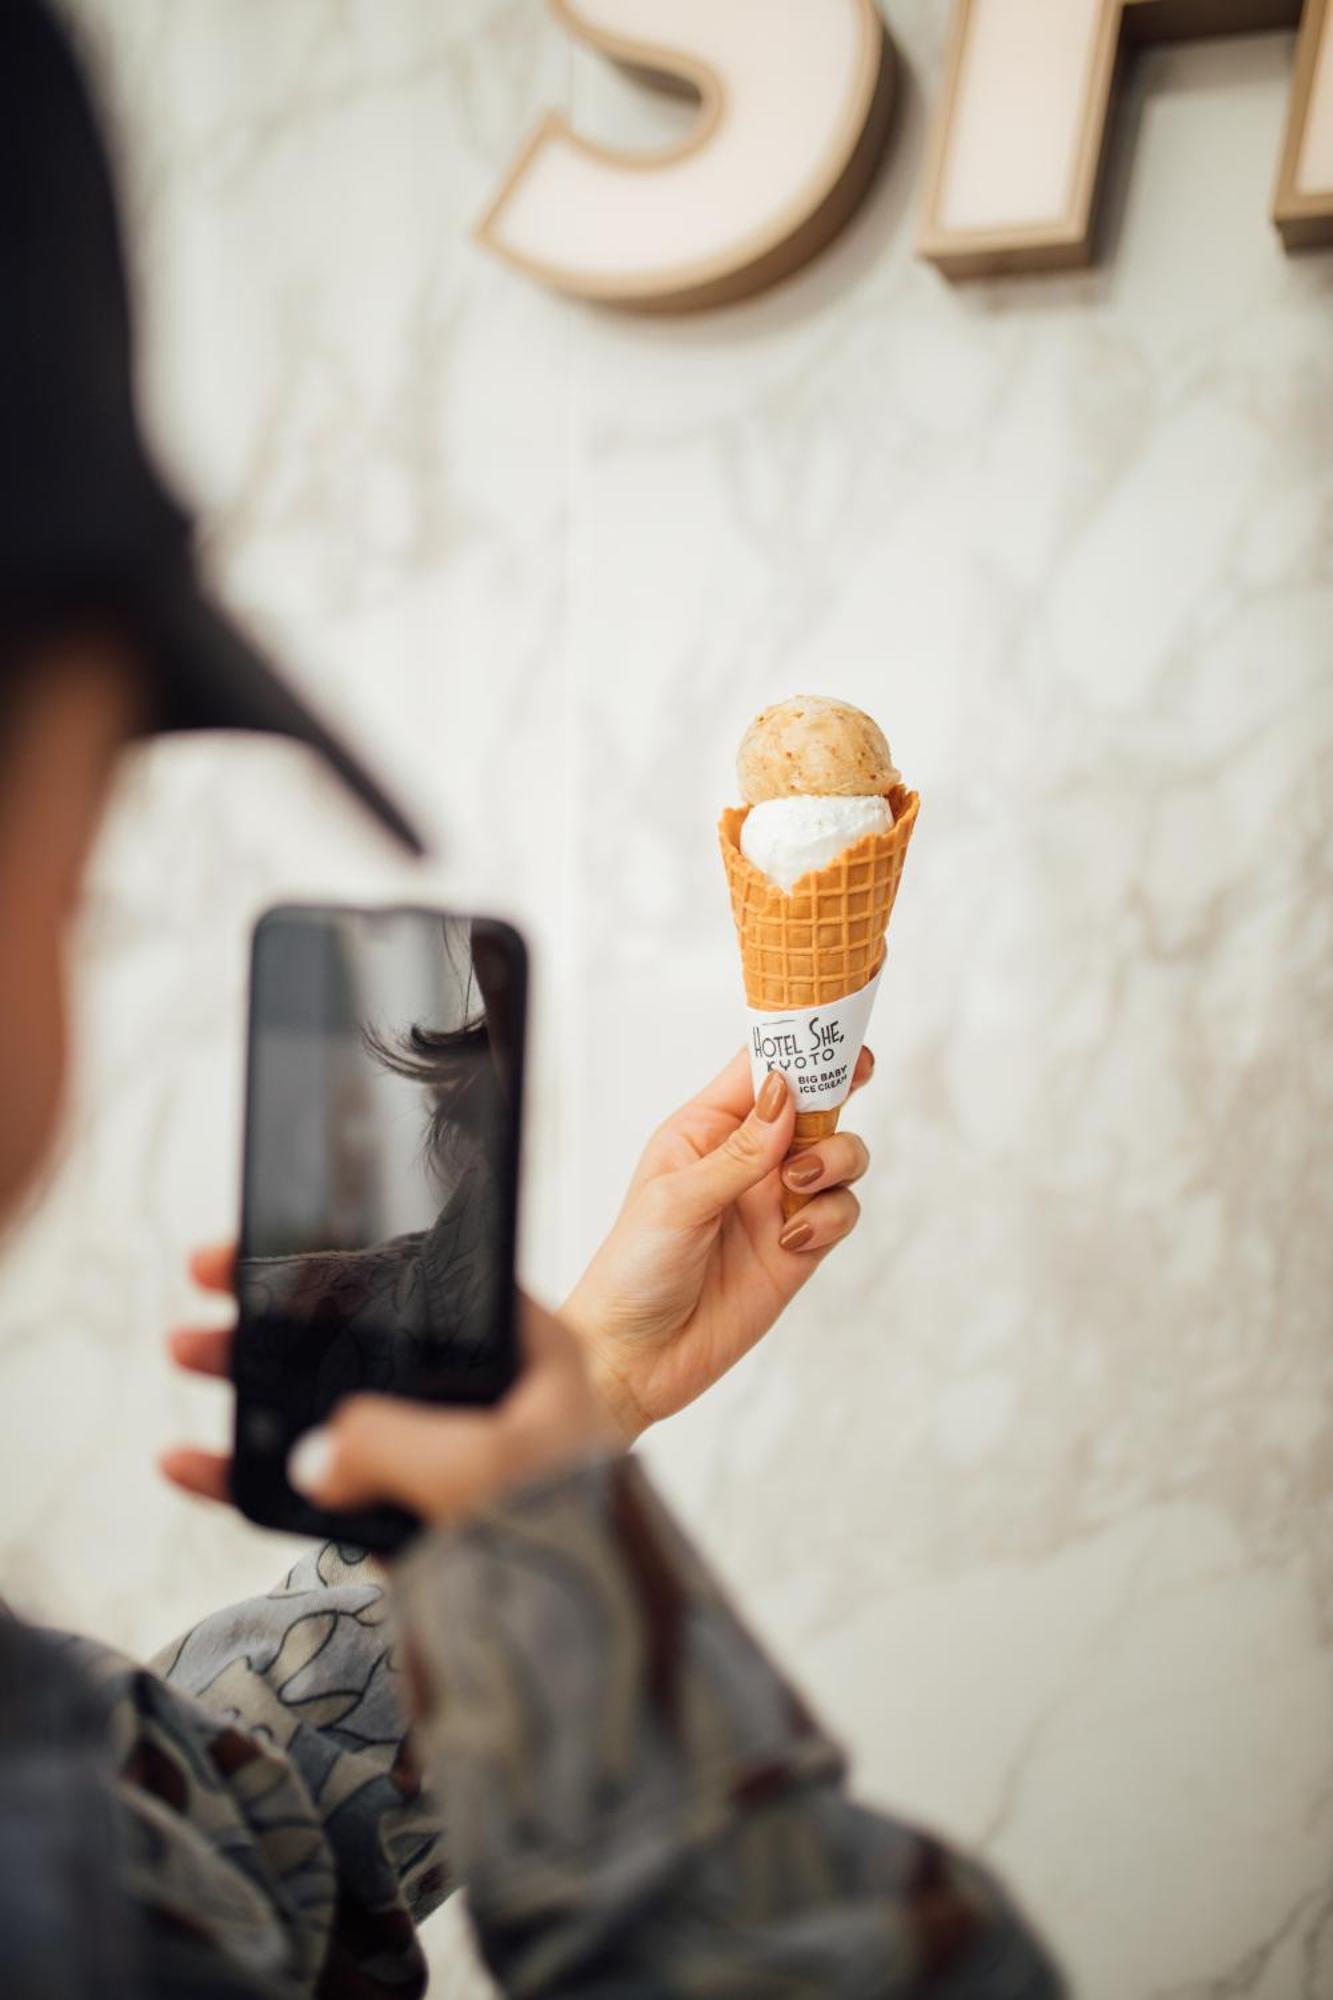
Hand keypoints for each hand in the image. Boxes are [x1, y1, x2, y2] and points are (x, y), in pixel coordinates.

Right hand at [161, 1249, 613, 1526]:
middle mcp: (479, 1389)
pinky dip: (256, 1473)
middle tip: (203, 1295)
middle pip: (361, 1333)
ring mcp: (439, 1449)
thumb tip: (315, 1454)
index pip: (419, 1280)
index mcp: (521, 1348)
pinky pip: (320, 1481)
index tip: (264, 1254)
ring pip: (330, 1401)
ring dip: (255, 1381)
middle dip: (276, 1316)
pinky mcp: (408, 1510)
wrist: (586, 1644)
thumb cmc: (570, 1535)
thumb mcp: (483, 1466)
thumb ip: (388, 1441)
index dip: (337, 1262)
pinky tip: (195, 1465)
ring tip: (185, 1356)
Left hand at [562, 1047, 871, 1441]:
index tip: (833, 1027)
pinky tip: (791, 1240)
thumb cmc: (633, 1270)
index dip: (797, 1043)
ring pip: (839, 1154)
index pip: (758, 1069)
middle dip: (838, 1087)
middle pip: (813, 1102)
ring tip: (798, 1185)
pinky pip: (841, 1210)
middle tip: (857, 1075)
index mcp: (705, 1130)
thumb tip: (785, 1092)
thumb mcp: (678, 1200)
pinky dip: (831, 1216)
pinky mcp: (800, 1247)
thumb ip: (740, 1150)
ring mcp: (776, 1201)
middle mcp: (746, 1158)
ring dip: (835, 1158)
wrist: (636, 1358)